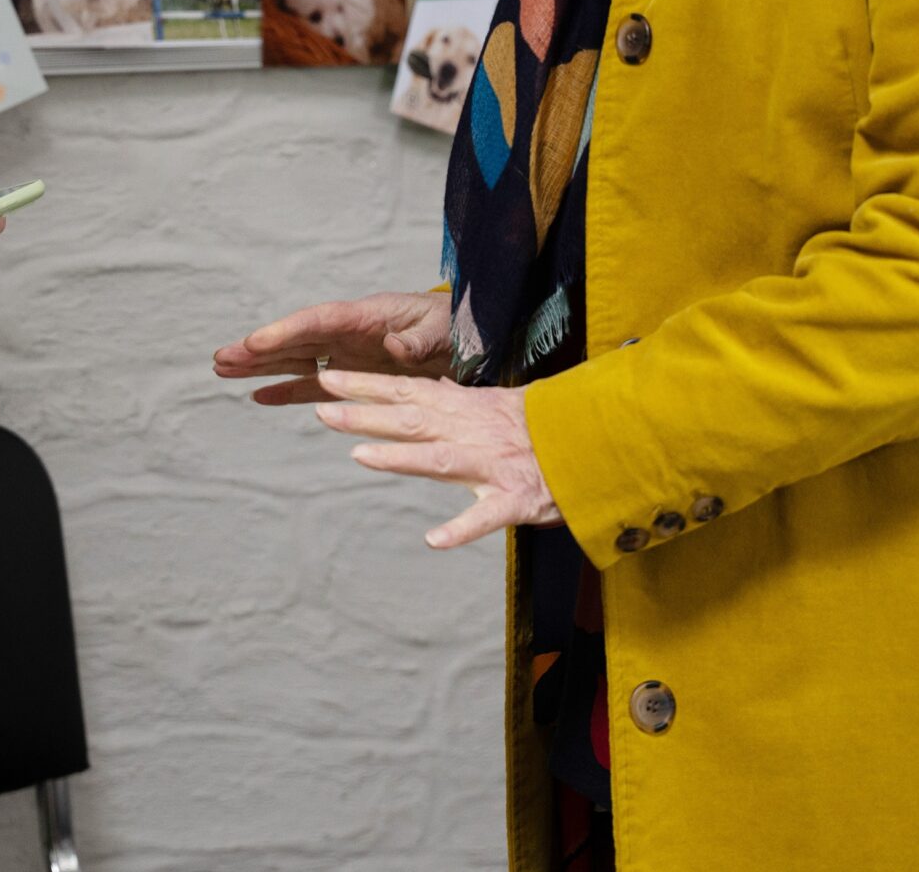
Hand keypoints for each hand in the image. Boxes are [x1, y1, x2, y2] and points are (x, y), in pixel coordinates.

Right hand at [212, 290, 450, 405]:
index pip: (318, 321)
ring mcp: (347, 355)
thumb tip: (395, 345)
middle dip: (258, 348)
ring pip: (295, 360)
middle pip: (295, 339)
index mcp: (367, 315)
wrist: (471, 342)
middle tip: (221, 357)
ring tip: (223, 370)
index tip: (255, 341)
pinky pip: (313, 384)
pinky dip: (286, 390)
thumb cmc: (458, 328)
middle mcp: (349, 333)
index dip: (285, 331)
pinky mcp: (353, 378)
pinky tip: (258, 395)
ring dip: (260, 366)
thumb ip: (420, 339)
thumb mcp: (445, 331)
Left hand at [314, 370, 561, 549]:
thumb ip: (461, 400)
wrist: (597, 443)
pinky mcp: (517, 499)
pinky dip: (461, 528)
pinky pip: (488, 516)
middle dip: (366, 415)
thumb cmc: (544, 426)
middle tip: (321, 410)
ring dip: (400, 457)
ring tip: (359, 456)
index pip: (407, 391)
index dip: (366, 385)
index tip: (327, 377)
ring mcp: (494, 466)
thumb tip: (430, 384)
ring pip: (440, 459)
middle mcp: (474, 432)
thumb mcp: (498, 405)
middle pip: (412, 420)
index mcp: (467, 409)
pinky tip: (434, 540)